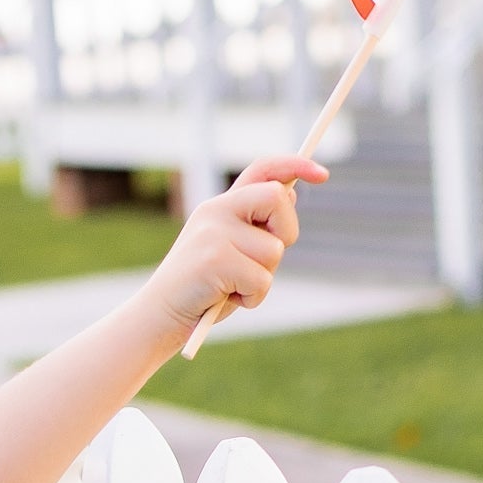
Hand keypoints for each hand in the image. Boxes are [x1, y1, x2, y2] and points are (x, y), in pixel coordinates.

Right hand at [140, 155, 328, 338]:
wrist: (159, 317)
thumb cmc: (202, 289)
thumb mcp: (231, 251)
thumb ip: (256, 226)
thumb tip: (290, 194)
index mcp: (220, 207)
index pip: (262, 169)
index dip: (295, 165)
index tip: (323, 173)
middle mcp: (216, 211)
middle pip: (277, 199)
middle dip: (287, 231)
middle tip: (265, 261)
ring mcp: (214, 234)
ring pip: (274, 250)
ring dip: (263, 277)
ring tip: (233, 288)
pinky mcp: (215, 260)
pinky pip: (262, 280)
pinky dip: (252, 299)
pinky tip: (227, 300)